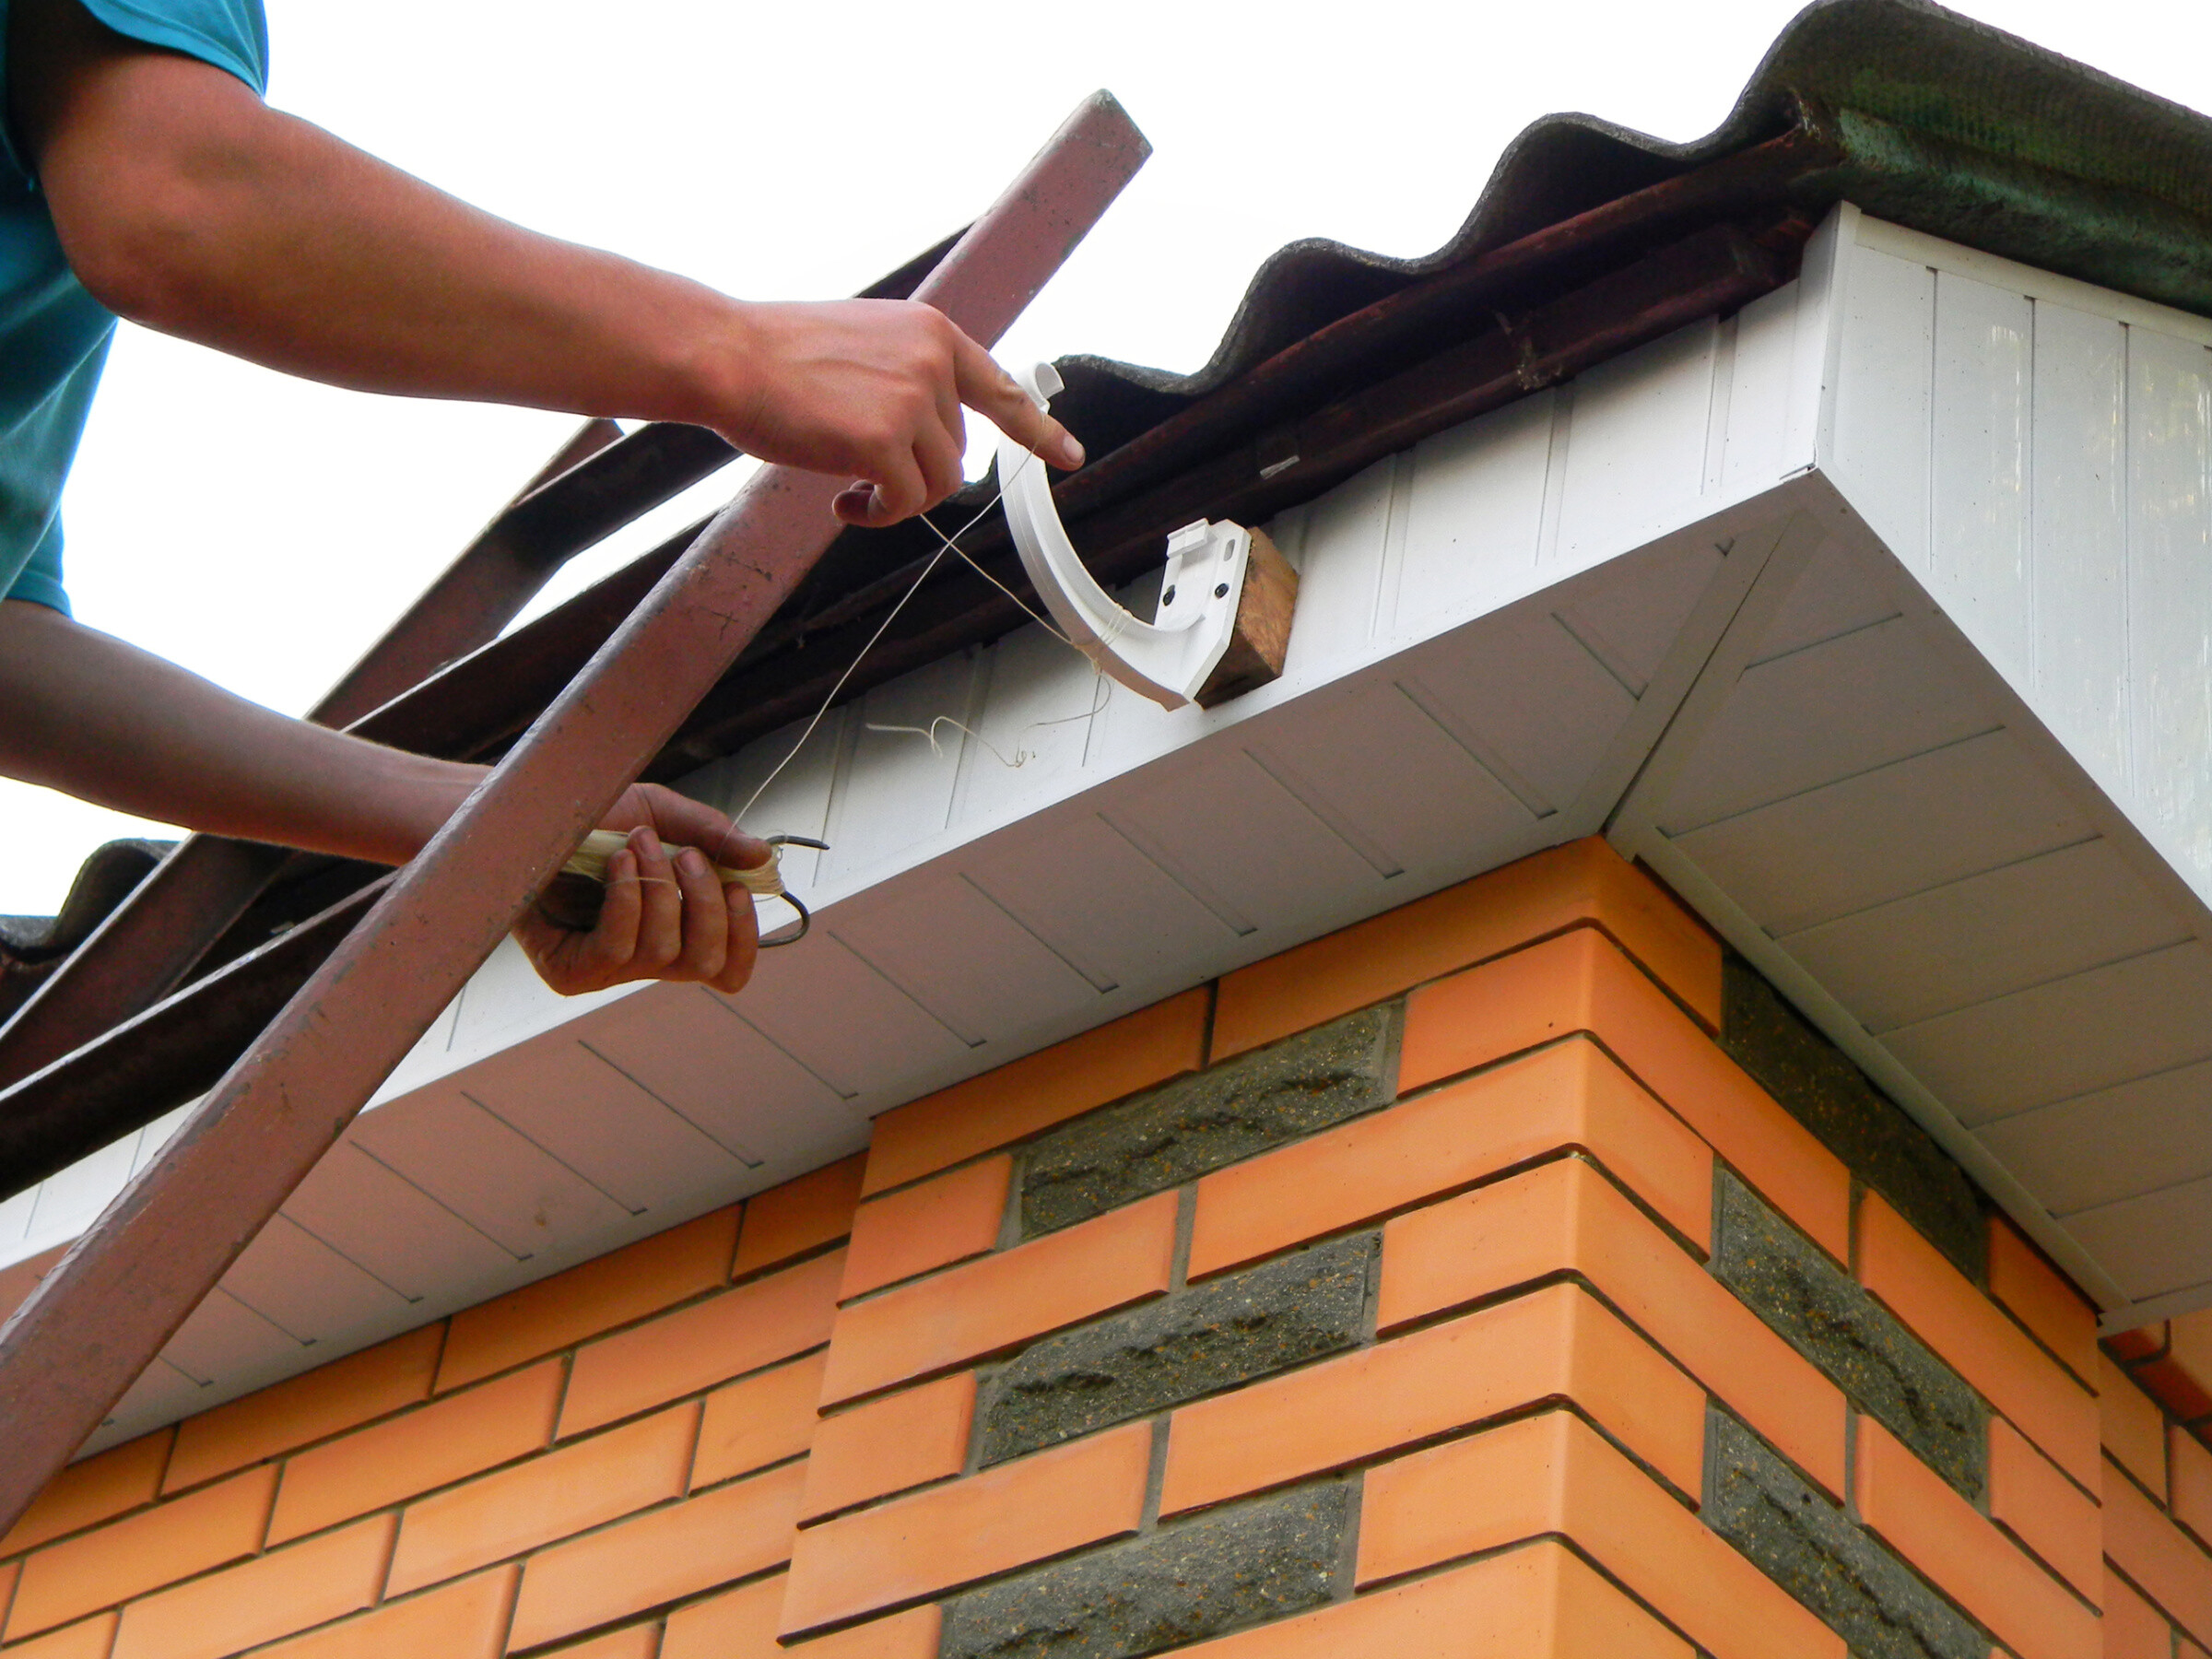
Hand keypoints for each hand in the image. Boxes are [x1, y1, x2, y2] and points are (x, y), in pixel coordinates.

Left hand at [513, 783, 770, 996]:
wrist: (525, 810)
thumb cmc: (591, 815)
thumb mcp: (662, 815)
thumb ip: (712, 835)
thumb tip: (763, 857)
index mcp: (675, 930)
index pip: (726, 968)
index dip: (745, 938)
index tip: (740, 889)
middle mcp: (645, 959)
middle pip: (707, 965)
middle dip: (707, 905)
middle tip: (687, 856)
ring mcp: (607, 970)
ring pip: (664, 955)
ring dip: (660, 890)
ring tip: (638, 843)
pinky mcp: (569, 972)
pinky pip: (618, 949)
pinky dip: (627, 900)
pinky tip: (617, 862)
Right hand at [713, 299, 1083, 527]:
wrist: (726, 354)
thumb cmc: (778, 354)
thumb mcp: (864, 342)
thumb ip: (908, 374)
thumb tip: (931, 430)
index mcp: (932, 333)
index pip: (1001, 388)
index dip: (1037, 429)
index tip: (1069, 455)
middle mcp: (933, 362)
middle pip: (956, 450)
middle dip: (913, 468)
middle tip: (860, 469)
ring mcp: (913, 400)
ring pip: (939, 482)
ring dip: (898, 497)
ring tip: (852, 488)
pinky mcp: (885, 441)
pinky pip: (906, 502)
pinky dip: (880, 514)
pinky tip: (844, 503)